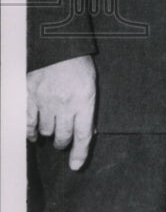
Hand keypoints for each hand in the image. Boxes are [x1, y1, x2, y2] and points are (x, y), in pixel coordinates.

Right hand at [27, 55, 96, 169]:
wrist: (59, 45)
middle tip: (62, 141)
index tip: (75, 166)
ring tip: (50, 131)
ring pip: (45, 131)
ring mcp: (46, 101)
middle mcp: (65, 104)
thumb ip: (87, 108)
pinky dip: (31, 131)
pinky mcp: (30, 96)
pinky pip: (28, 122)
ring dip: (48, 134)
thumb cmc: (79, 64)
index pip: (83, 135)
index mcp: (84, 101)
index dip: (79, 153)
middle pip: (63, 136)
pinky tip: (33, 133)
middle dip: (62, 142)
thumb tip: (87, 132)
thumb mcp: (91, 85)